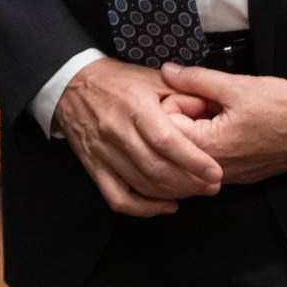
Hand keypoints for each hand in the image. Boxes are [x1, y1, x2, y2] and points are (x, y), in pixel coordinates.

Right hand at [55, 60, 221, 215]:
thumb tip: (208, 108)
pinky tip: (164, 205)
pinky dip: (143, 209)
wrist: (72, 84)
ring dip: (172, 194)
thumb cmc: (116, 81)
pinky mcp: (94, 167)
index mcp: (135, 107)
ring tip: (195, 192)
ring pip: (141, 185)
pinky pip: (118, 198)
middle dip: (189, 183)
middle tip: (212, 186)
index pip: (166, 140)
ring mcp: (104, 153)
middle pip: (156, 168)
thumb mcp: (153, 77)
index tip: (214, 172)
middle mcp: (117, 132)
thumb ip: (183, 93)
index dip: (192, 160)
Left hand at [159, 65, 286, 184]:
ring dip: (202, 127)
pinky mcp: (240, 175)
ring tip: (224, 111)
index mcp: (208, 147)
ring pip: (195, 150)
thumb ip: (196, 79)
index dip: (178, 102)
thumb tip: (167, 71)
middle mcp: (214, 168)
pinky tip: (233, 124)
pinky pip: (213, 158)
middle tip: (213, 100)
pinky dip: (216, 139)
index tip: (200, 92)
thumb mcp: (236, 85)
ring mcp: (228, 175)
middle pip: (177, 141)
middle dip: (188, 116)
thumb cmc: (283, 106)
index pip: (164, 127)